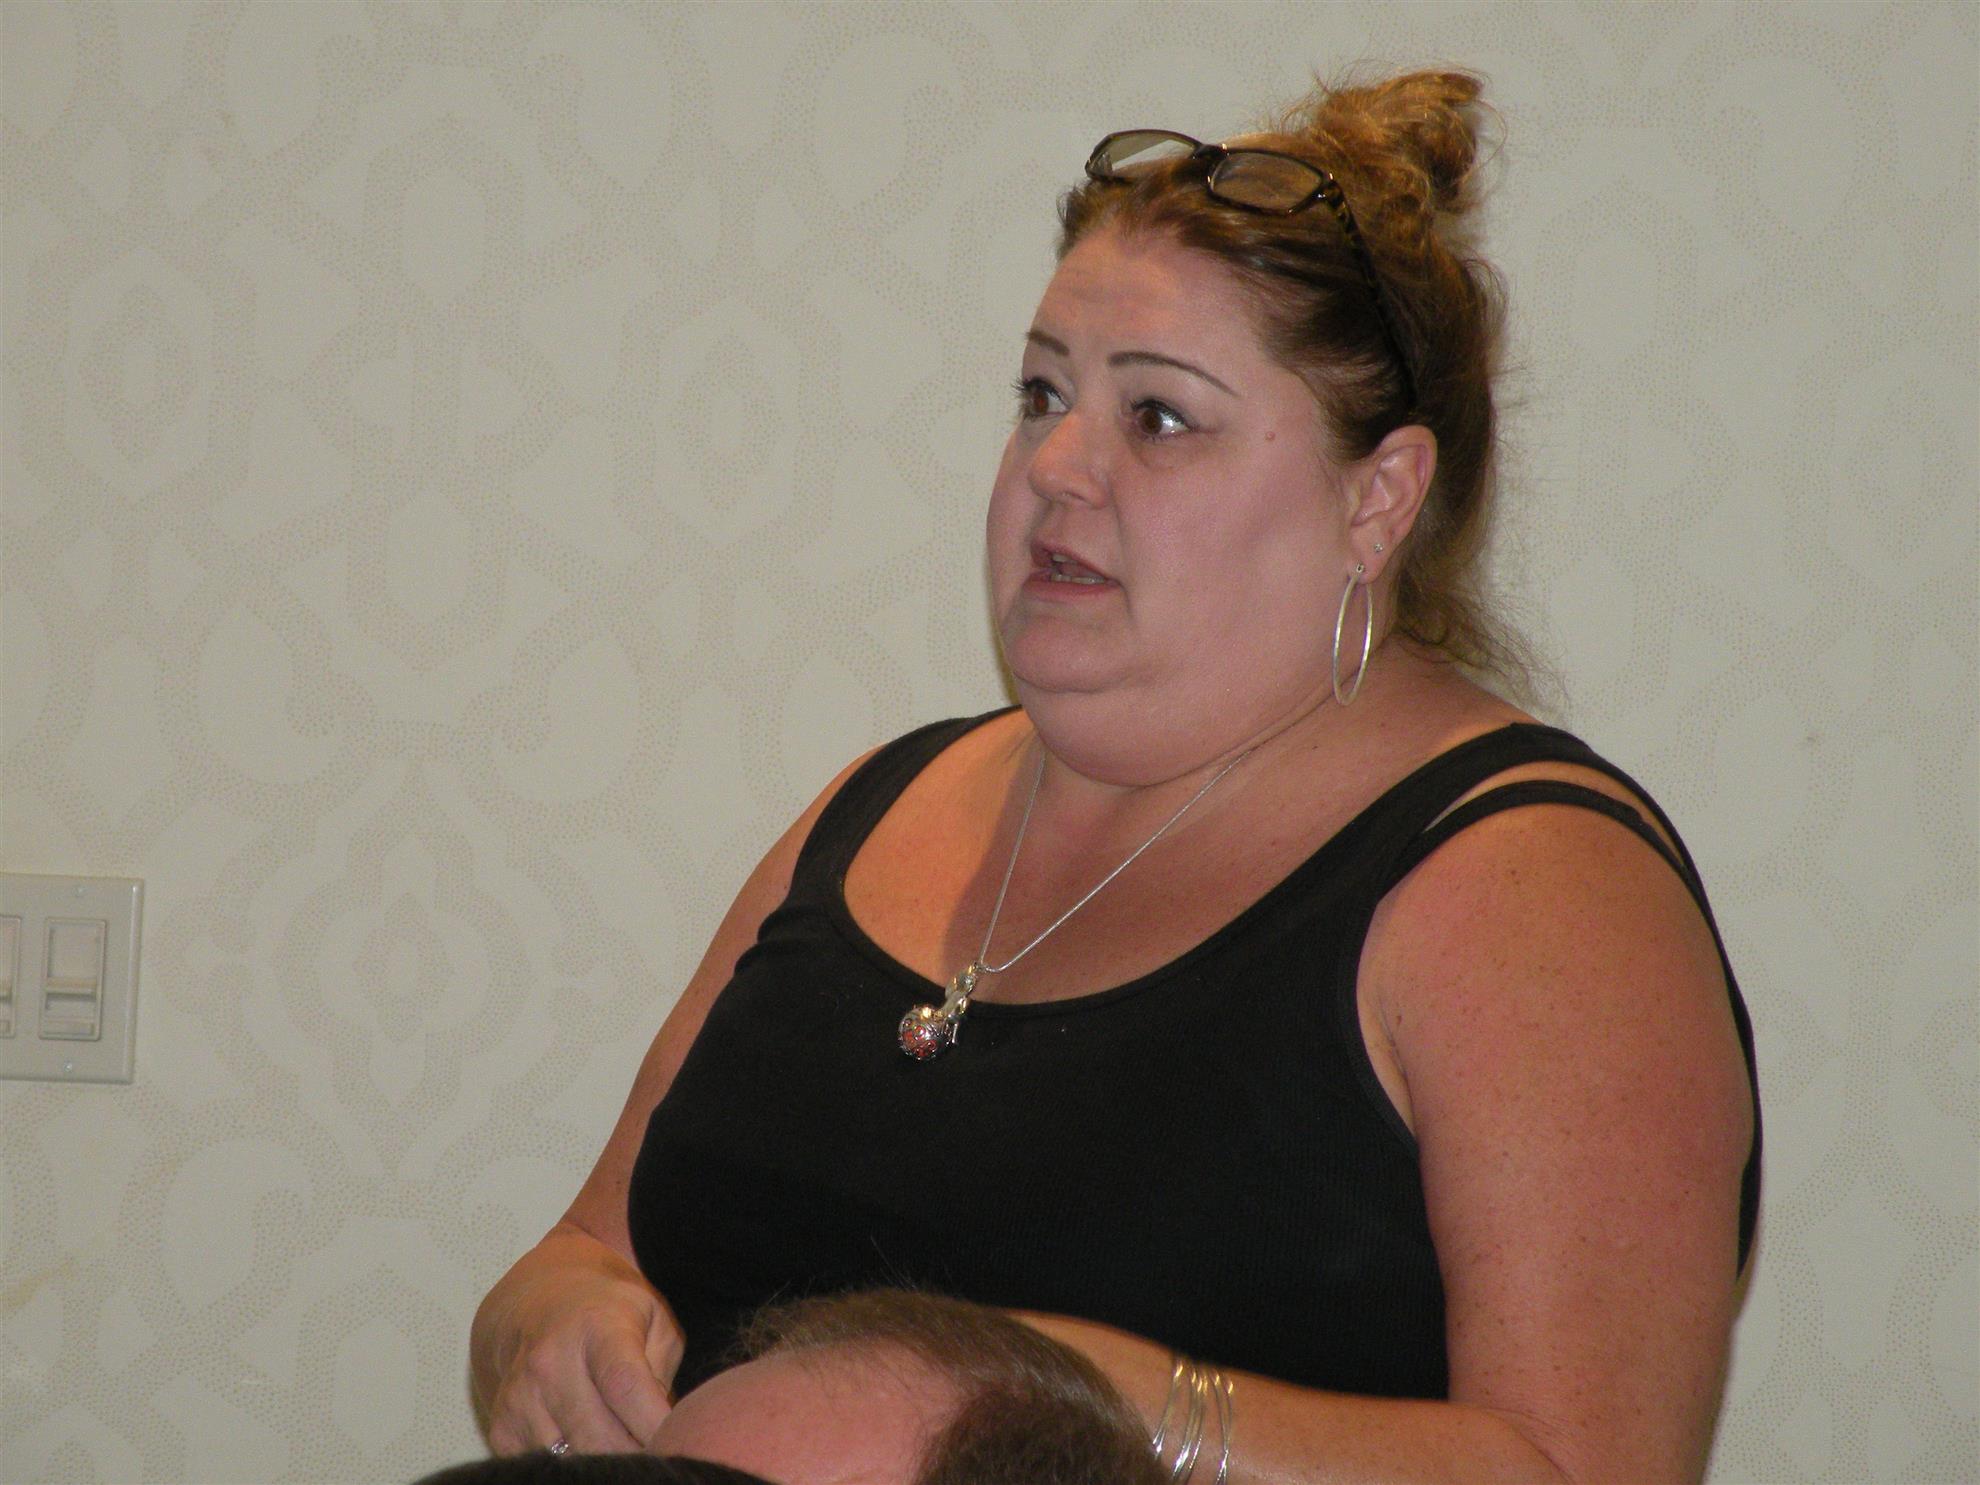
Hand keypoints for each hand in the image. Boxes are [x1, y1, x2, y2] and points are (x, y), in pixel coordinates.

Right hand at [473, 1226, 682, 1454]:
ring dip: (606, 1464)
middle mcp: (550, 1361)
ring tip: (625, 1444)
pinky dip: (573, 1466)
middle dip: (637, 1454)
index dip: (653, 1423)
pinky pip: (545, 1468)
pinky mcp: (501, 1428)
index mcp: (597, 1327)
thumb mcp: (654, 1321)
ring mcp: (520, 1397)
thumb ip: (663, 1371)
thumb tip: (664, 1430)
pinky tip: (587, 1444)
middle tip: (657, 1449)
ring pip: (573, 1461)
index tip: (678, 1442)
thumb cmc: (613, 1317)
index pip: (624, 1385)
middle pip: (599, 1437)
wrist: (541, 1304)